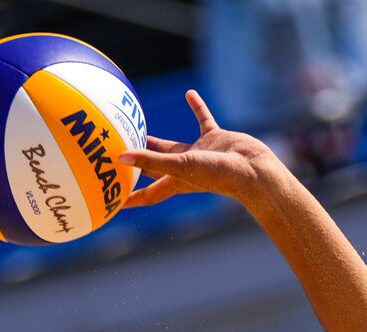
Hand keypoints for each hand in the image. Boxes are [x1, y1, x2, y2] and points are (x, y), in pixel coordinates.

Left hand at [120, 90, 288, 209]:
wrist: (253, 169)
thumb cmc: (218, 175)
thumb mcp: (180, 166)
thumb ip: (151, 160)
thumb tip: (120, 158)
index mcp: (176, 181)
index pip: (148, 193)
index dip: (131, 197)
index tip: (113, 202)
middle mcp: (186, 169)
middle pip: (155, 165)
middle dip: (138, 162)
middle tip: (118, 152)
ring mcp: (201, 153)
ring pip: (174, 144)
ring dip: (158, 138)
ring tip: (139, 125)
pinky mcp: (216, 138)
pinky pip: (203, 119)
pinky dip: (196, 107)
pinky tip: (189, 94)